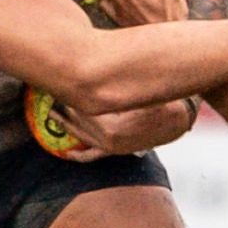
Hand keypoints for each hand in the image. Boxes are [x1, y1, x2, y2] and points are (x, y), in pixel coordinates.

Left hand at [60, 97, 198, 156]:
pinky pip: (92, 156)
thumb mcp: (136, 88)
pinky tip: (66, 153)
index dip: (67, 97)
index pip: (80, 109)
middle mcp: (107, 140)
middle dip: (62, 108)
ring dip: (64, 126)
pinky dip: (79, 155)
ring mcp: (110, 147)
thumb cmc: (159, 97)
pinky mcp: (115, 151)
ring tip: (50, 113)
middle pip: (77, 120)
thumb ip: (114, 85)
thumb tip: (93, 71)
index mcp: (110, 125)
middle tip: (48, 94)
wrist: (179, 117)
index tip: (56, 85)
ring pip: (80, 136)